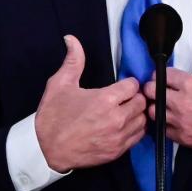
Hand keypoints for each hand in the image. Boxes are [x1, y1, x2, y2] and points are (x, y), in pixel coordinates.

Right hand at [34, 35, 147, 172]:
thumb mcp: (60, 85)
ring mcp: (118, 137)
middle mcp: (116, 119)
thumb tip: (71, 39)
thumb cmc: (53, 117)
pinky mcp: (118, 151)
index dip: (128, 83)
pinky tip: (123, 126)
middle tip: (124, 98)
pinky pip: (138, 137)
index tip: (122, 86)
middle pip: (141, 102)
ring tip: (124, 111)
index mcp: (104, 100)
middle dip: (134, 97)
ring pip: (142, 119)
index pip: (133, 86)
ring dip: (136, 113)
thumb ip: (73, 61)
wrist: (48, 151)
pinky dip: (134, 129)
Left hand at [146, 25, 191, 159]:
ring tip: (162, 103)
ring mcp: (183, 123)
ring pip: (153, 112)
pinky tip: (169, 120)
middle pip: (152, 92)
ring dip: (155, 106)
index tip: (163, 74)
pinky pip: (162, 130)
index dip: (161, 72)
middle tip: (158, 87)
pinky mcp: (184, 139)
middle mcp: (184, 104)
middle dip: (153, 87)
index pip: (164, 75)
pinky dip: (162, 124)